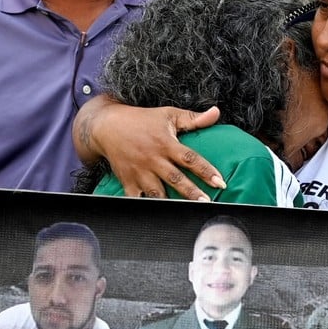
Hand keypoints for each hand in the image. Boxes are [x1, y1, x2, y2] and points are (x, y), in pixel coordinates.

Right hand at [74, 95, 223, 198]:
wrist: (107, 127)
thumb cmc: (141, 120)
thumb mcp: (168, 115)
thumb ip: (193, 118)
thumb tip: (216, 112)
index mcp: (166, 143)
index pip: (190, 159)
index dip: (206, 171)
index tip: (220, 182)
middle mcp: (153, 159)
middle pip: (175, 179)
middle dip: (192, 193)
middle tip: (207, 202)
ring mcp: (140, 172)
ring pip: (157, 193)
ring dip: (171, 203)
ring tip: (186, 213)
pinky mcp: (127, 181)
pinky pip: (137, 199)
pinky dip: (145, 208)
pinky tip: (157, 216)